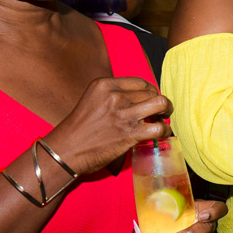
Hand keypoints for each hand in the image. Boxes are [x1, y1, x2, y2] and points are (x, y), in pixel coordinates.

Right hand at [46, 77, 171, 175]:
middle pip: (152, 92)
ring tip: (162, 119)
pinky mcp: (130, 134)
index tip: (150, 100)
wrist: (65, 151)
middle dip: (158, 102)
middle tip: (157, 113)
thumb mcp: (92, 100)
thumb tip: (140, 97)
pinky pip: (160, 128)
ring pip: (161, 104)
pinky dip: (166, 131)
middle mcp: (115, 96)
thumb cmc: (79, 128)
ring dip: (166, 112)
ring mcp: (123, 114)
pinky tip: (162, 134)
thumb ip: (113, 95)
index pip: (140, 82)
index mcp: (105, 85)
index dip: (150, 91)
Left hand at [157, 198, 226, 232]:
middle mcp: (208, 227)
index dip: (214, 213)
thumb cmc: (175, 212)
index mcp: (205, 211)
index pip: (219, 209)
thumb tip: (155, 198)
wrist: (170, 225)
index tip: (202, 216)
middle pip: (208, 230)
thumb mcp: (175, 204)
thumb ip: (169, 201)